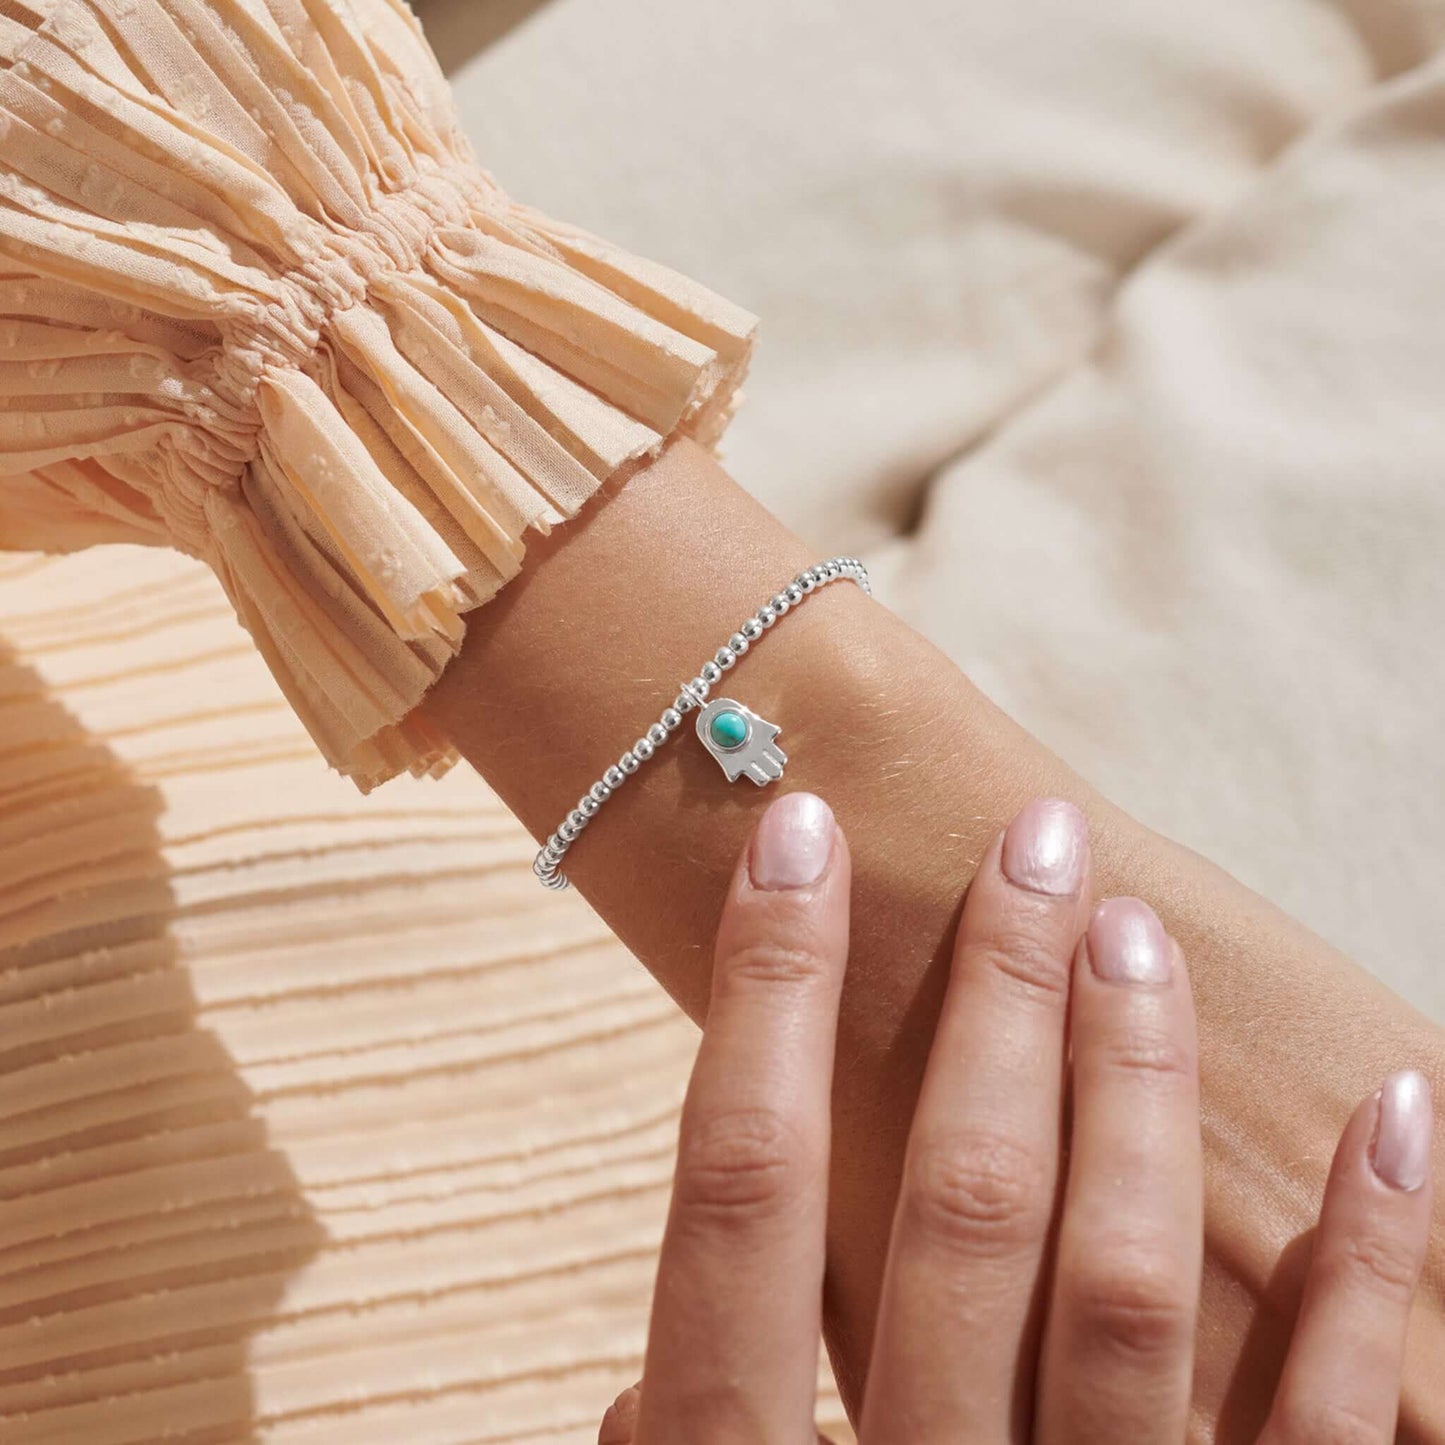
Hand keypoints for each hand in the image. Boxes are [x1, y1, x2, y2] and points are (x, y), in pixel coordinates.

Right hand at [600, 793, 1433, 1442]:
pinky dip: (1379, 1265)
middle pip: (952, 1203)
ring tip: (1137, 931)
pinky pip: (1333, 1426)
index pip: (737, 1201)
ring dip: (1136, 1086)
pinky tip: (1402, 1110)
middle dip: (989, 999)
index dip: (764, 1004)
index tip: (797, 847)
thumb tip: (635, 1392)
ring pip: (1129, 1279)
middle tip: (1031, 841)